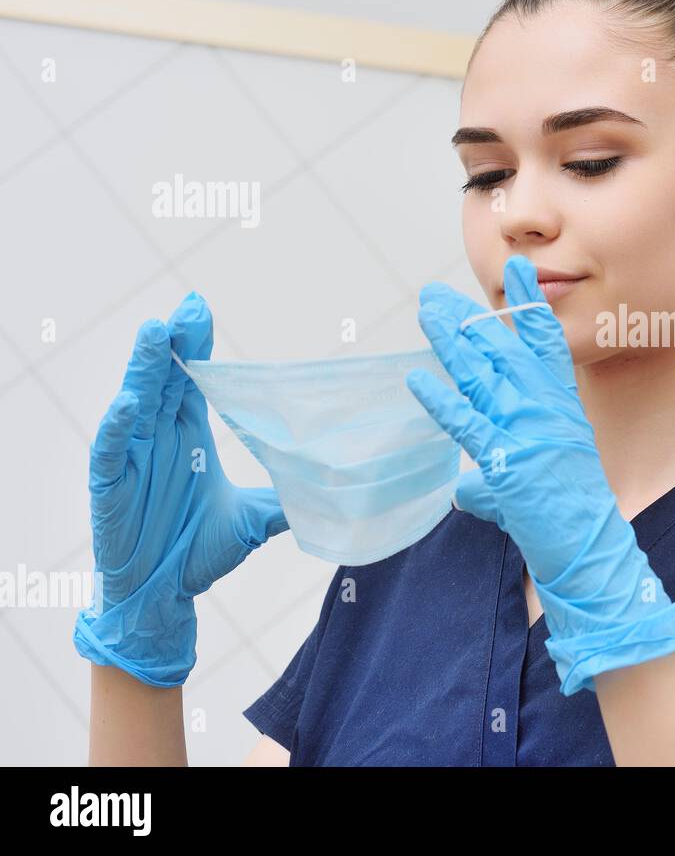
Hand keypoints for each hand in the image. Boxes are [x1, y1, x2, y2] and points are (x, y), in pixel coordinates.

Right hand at [73, 292, 288, 687]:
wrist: (165, 597)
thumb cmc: (198, 551)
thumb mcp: (255, 519)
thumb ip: (290, 498)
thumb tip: (337, 490)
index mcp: (188, 436)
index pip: (192, 381)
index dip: (196, 346)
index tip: (201, 308)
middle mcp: (159, 439)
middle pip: (165, 380)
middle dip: (175, 343)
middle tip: (188, 307)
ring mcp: (132, 461)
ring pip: (135, 404)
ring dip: (144, 370)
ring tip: (157, 333)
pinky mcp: (110, 489)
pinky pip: (108, 453)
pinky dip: (116, 428)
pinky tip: (129, 404)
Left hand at [406, 256, 674, 694]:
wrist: (589, 547)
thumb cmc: (569, 517)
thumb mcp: (538, 482)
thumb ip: (495, 478)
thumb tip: (463, 489)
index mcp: (561, 405)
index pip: (545, 343)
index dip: (529, 304)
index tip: (518, 268)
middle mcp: (546, 409)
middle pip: (502, 351)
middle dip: (465, 320)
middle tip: (433, 294)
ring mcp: (527, 432)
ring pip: (482, 375)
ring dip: (451, 342)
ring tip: (426, 313)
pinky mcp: (508, 460)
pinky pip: (468, 425)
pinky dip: (441, 401)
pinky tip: (418, 380)